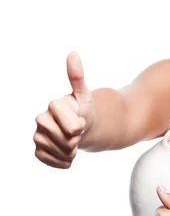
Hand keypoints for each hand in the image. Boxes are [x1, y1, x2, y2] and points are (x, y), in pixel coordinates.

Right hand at [33, 51, 95, 168]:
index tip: (81, 122)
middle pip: (64, 140)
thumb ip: (77, 77)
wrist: (81, 129)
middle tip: (78, 133)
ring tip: (73, 142)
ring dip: (71, 151)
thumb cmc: (83, 111)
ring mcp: (38, 136)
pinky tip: (68, 154)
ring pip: (58, 151)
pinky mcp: (38, 151)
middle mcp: (41, 119)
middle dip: (76, 139)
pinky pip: (51, 161)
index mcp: (53, 105)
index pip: (71, 126)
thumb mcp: (85, 95)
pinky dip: (64, 161)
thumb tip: (73, 54)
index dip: (79, 127)